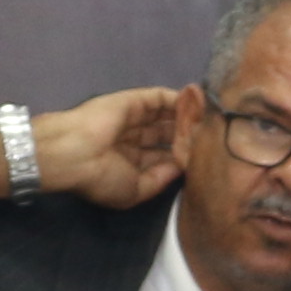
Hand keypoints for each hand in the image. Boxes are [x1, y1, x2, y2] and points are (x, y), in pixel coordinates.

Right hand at [24, 86, 199, 207]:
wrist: (74, 153)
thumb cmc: (101, 178)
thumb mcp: (135, 191)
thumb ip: (160, 179)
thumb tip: (182, 167)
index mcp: (131, 161)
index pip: (164, 156)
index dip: (184, 157)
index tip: (208, 158)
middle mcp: (134, 139)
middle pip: (169, 135)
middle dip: (190, 136)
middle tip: (216, 137)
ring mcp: (134, 118)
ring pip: (168, 116)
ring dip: (189, 118)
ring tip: (213, 120)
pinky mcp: (135, 101)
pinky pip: (162, 98)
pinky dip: (181, 100)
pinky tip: (200, 103)